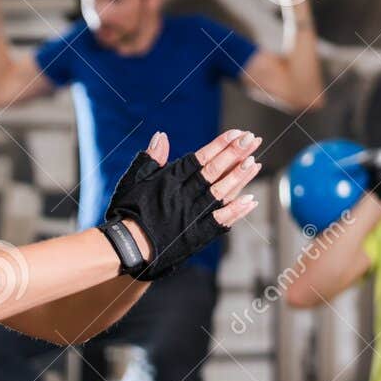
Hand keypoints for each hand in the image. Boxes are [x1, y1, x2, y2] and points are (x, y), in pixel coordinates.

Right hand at [98, 128, 262, 280]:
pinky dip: (236, 210)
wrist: (125, 246)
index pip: (200, 158)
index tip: (237, 133)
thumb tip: (162, 135)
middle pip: (214, 171)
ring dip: (239, 177)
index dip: (220, 144)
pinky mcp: (196, 234)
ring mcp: (192, 214)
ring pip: (220, 192)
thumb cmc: (127, 212)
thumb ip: (150, 158)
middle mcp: (183, 195)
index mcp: (169, 180)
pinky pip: (220, 220)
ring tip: (255, 163)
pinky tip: (251, 200)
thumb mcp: (135, 180)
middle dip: (235, 154)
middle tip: (253, 140)